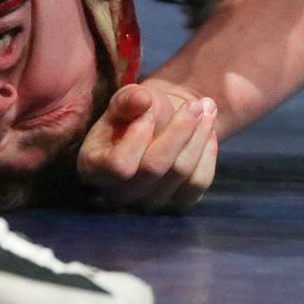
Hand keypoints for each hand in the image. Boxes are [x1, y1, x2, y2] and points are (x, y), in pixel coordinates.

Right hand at [77, 83, 217, 212]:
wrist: (157, 124)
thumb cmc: (134, 112)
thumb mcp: (125, 100)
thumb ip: (128, 99)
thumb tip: (142, 100)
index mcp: (93, 167)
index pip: (118, 165)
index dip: (137, 137)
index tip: (149, 107)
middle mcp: (118, 193)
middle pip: (154, 168)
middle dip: (180, 131)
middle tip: (196, 104)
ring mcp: (147, 203)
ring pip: (181, 173)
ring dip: (199, 136)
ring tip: (207, 109)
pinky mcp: (175, 204)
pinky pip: (199, 183)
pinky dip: (208, 154)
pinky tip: (209, 133)